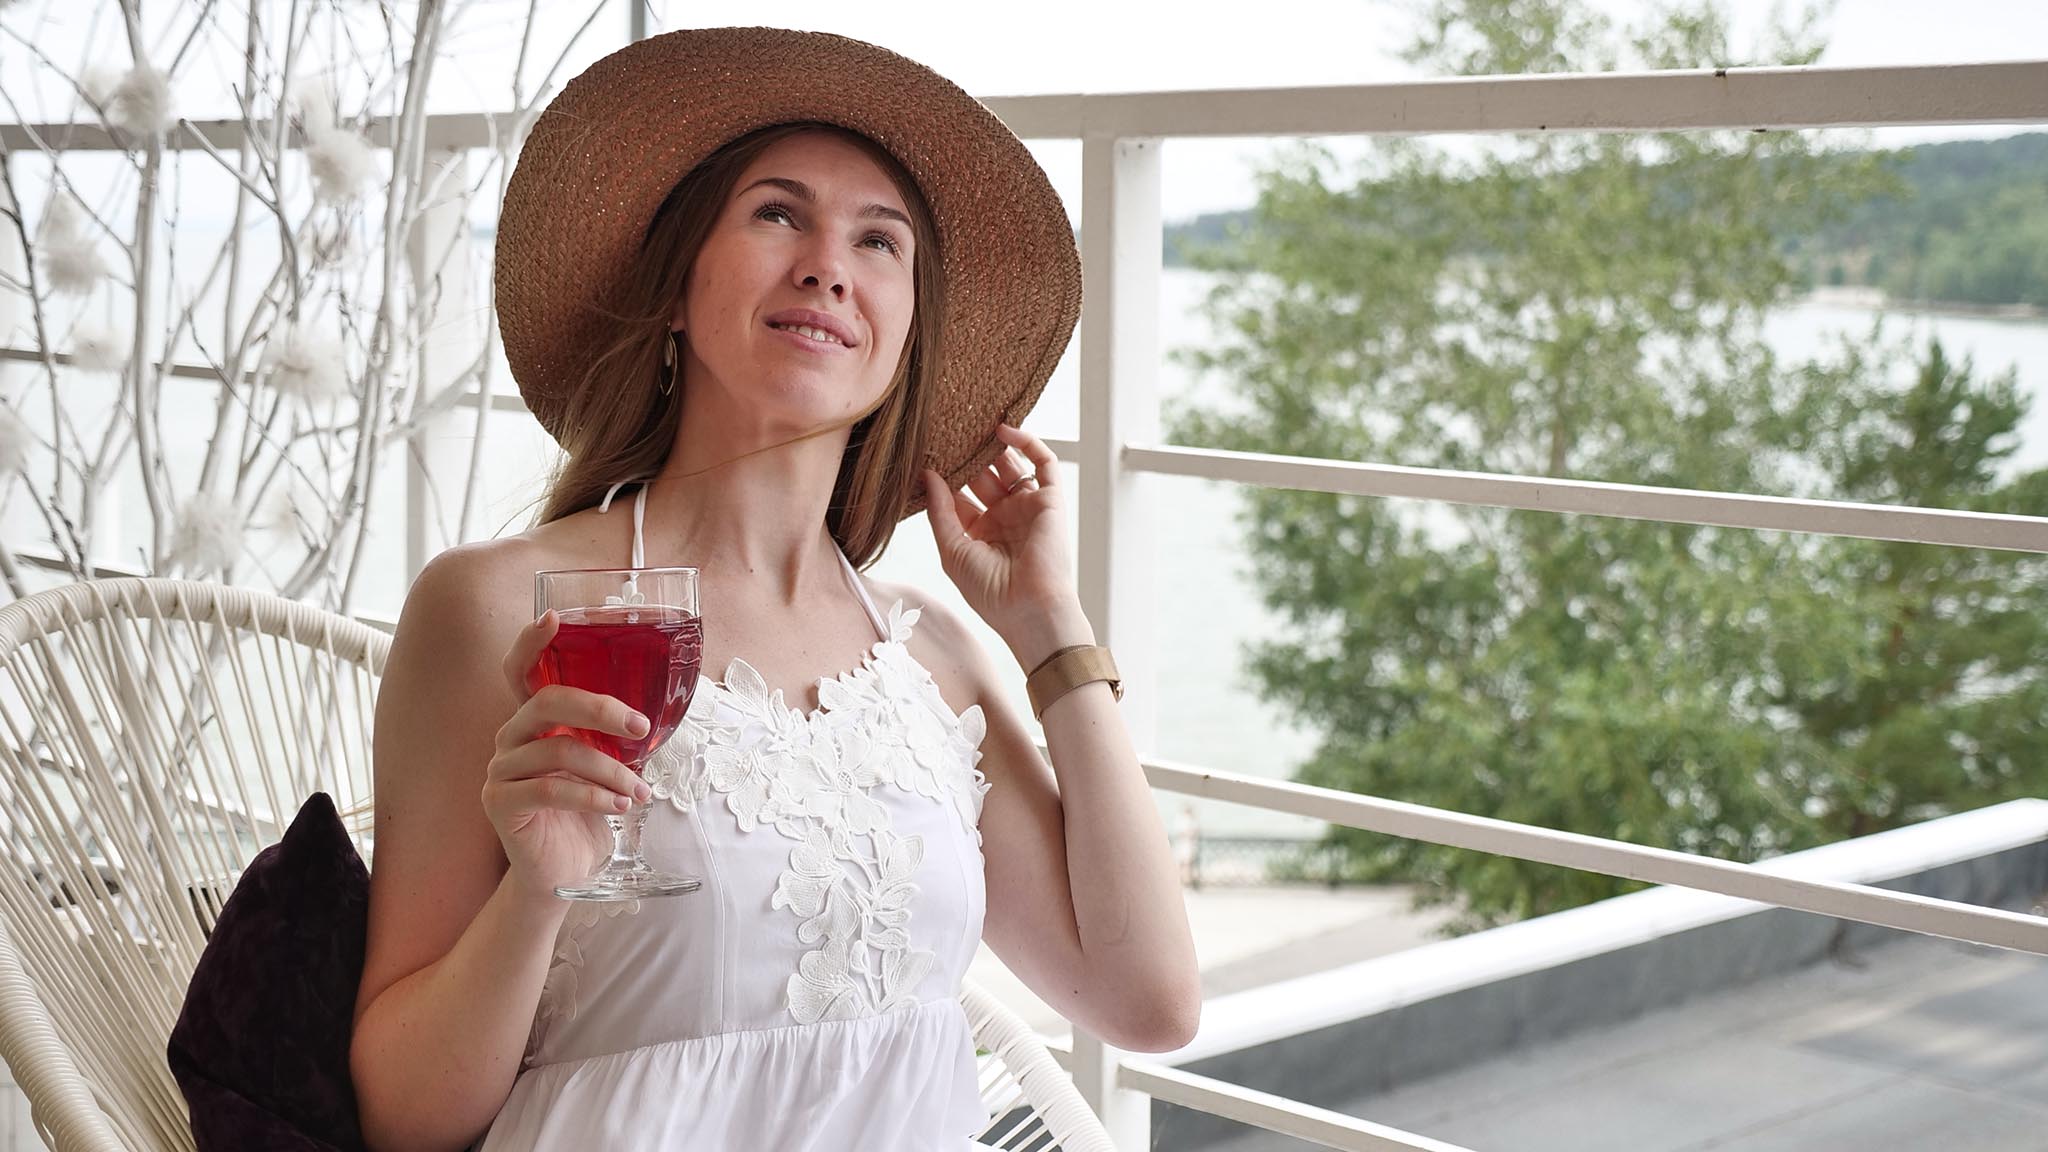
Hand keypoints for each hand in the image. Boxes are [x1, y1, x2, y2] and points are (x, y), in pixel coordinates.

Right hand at [483, 610, 653, 900]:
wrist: (563, 872)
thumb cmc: (587, 813)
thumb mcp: (605, 766)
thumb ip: (615, 737)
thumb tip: (657, 714)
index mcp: (534, 721)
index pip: (520, 671)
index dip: (531, 643)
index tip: (554, 618)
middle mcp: (510, 737)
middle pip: (547, 703)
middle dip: (600, 710)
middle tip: (640, 728)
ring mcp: (500, 769)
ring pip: (559, 751)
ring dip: (611, 770)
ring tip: (640, 792)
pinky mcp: (500, 803)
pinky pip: (551, 789)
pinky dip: (594, 796)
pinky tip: (621, 807)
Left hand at [923, 424, 1092, 665]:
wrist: (1030, 609)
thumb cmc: (991, 593)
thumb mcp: (952, 550)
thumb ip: (939, 510)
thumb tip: (926, 475)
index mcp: (980, 533)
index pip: (959, 496)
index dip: (943, 476)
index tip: (923, 455)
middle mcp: (1004, 518)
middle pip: (982, 476)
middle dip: (965, 456)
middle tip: (946, 431)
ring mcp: (1027, 507)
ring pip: (1009, 465)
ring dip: (991, 445)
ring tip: (970, 423)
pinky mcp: (1050, 500)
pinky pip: (1043, 463)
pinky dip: (1027, 443)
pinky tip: (1003, 429)